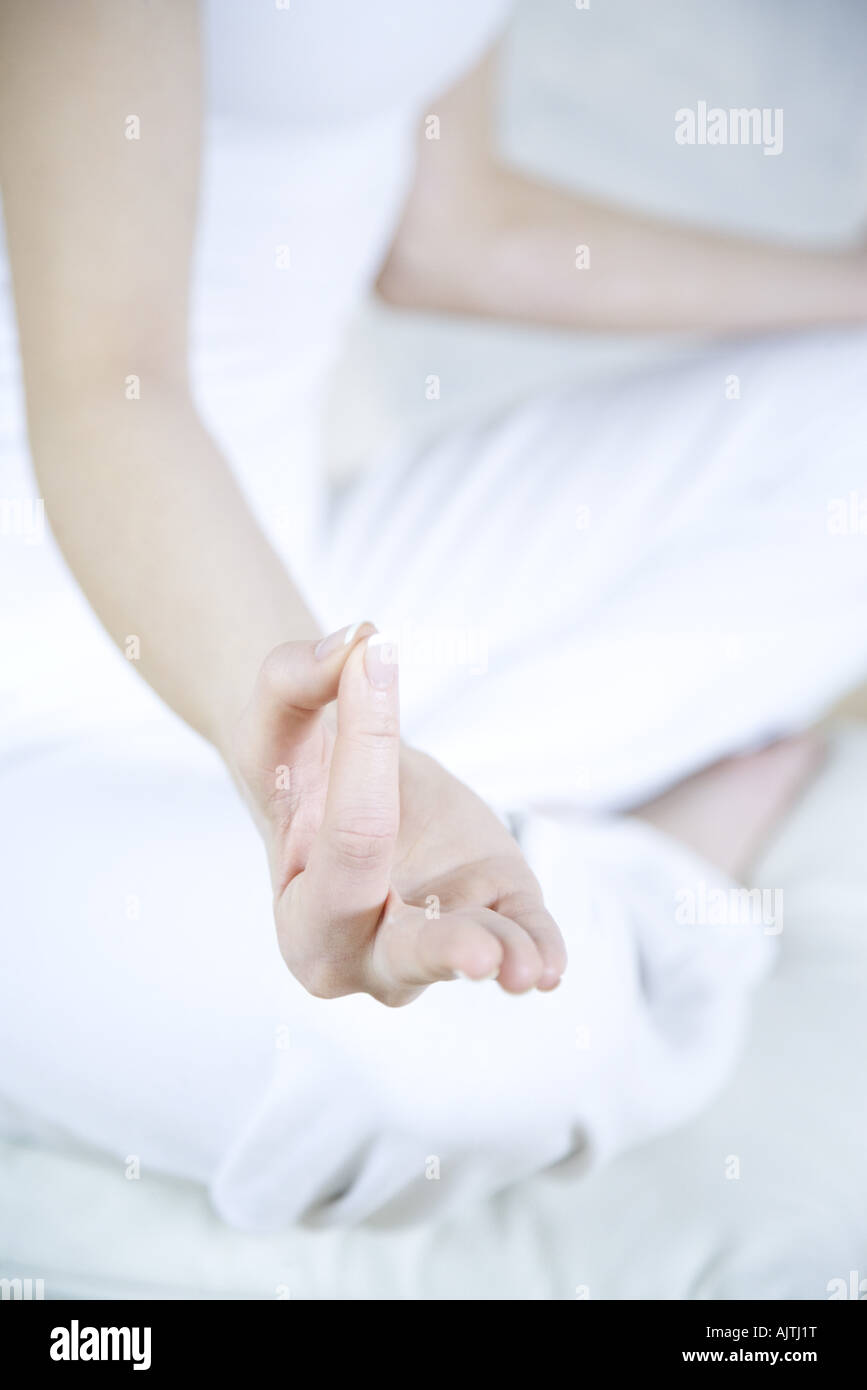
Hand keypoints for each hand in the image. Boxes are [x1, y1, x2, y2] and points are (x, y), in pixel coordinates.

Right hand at [232, 625, 566, 1005]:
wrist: (344, 787)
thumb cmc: (299, 762)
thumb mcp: (278, 714)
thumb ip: (296, 676)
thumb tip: (359, 640)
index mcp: (301, 915)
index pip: (350, 841)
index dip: (363, 753)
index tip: (373, 659)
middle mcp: (362, 954)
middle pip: (402, 953)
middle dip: (439, 951)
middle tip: (476, 955)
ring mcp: (433, 942)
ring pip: (472, 950)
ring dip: (504, 951)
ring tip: (529, 968)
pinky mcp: (493, 912)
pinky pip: (520, 936)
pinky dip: (538, 948)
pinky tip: (550, 966)